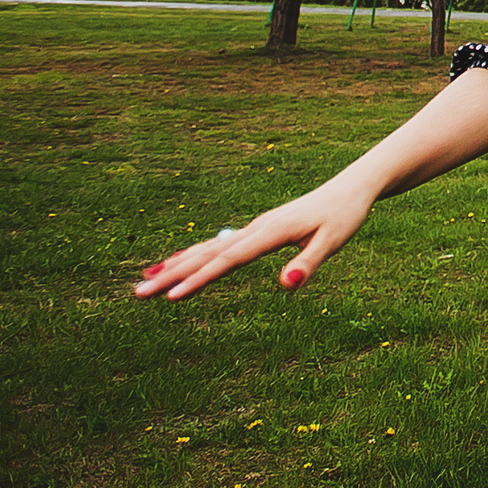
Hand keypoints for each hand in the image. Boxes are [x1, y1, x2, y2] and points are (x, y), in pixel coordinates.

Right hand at [131, 181, 373, 300]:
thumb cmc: (344, 217)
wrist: (350, 188)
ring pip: (207, 249)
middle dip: (172, 275)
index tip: (170, 298)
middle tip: (137, 294)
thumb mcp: (333, 242)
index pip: (227, 260)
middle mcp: (255, 228)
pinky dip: (193, 255)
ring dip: (176, 266)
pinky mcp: (256, 230)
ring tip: (144, 281)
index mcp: (270, 232)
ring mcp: (253, 228)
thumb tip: (285, 284)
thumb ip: (308, 264)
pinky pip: (217, 246)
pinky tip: (177, 263)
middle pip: (206, 254)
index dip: (198, 280)